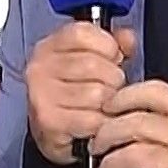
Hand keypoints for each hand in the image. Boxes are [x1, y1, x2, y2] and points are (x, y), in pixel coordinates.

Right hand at [24, 22, 135, 165]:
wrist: (54, 134)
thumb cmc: (75, 94)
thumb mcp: (93, 60)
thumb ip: (114, 44)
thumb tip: (128, 38)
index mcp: (49, 46)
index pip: (82, 33)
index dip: (106, 46)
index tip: (110, 58)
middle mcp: (40, 67)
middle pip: (93, 64)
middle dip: (112, 80)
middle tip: (108, 89)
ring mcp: (41, 95)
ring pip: (96, 93)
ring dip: (108, 104)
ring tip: (102, 107)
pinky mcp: (48, 122)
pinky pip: (92, 119)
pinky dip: (100, 123)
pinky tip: (95, 122)